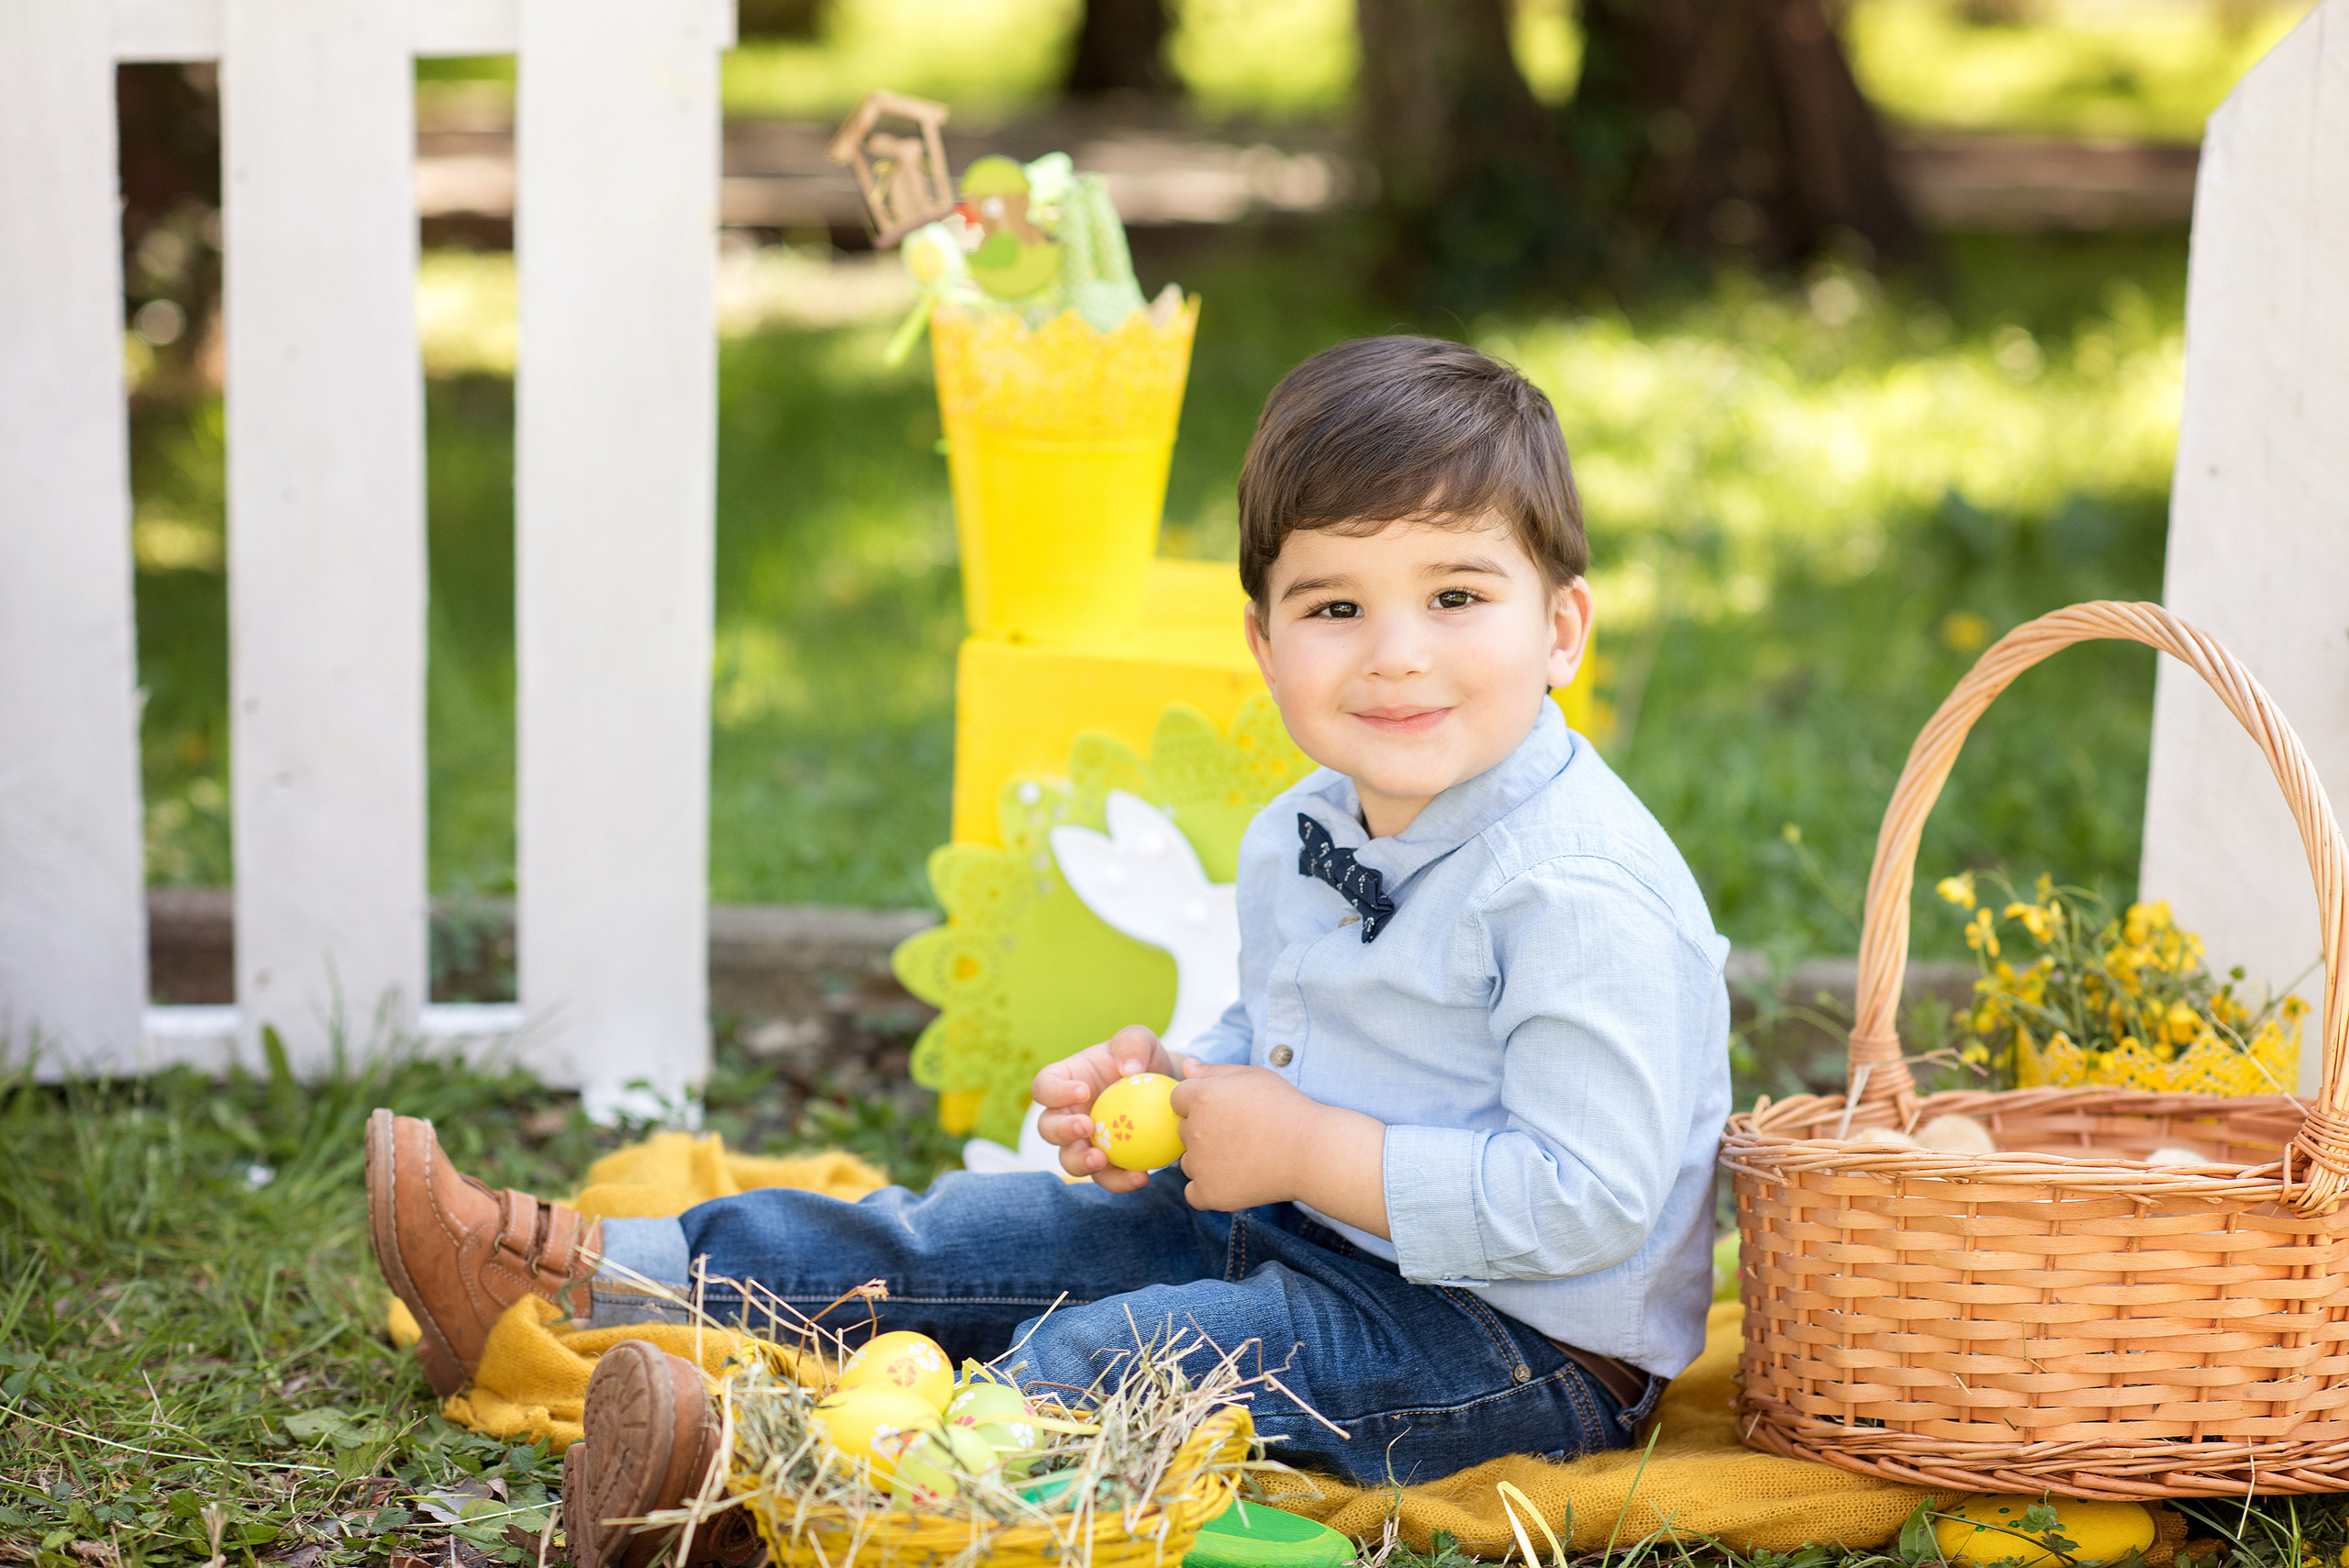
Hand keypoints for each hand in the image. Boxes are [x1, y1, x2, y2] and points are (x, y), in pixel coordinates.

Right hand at [1031, 1024, 1183, 1192]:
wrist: (1167, 1092)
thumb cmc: (1145, 1060)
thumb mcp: (1141, 1041)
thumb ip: (1133, 1044)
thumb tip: (1129, 1068)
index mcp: (1065, 1081)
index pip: (1044, 1086)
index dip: (1055, 1092)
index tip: (1083, 1090)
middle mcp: (1067, 1114)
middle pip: (1047, 1127)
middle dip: (1062, 1130)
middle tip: (1087, 1127)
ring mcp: (1084, 1142)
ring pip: (1069, 1159)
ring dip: (1081, 1162)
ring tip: (1102, 1160)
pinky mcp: (1106, 1164)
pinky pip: (1105, 1177)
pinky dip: (1120, 1180)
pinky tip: (1142, 1175)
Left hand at [1171, 1062, 1391, 1233]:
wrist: (1312, 1151)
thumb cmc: (1286, 1108)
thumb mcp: (1253, 1076)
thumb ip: (1214, 1070)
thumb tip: (1185, 1065)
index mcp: (1201, 1097)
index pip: (1178, 1099)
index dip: (1200, 1103)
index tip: (1228, 1110)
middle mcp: (1194, 1130)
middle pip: (1184, 1130)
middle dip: (1205, 1130)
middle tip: (1241, 1133)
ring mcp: (1200, 1164)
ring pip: (1188, 1161)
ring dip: (1205, 1160)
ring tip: (1242, 1155)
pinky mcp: (1209, 1193)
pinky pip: (1193, 1192)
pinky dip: (1208, 1188)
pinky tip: (1233, 1178)